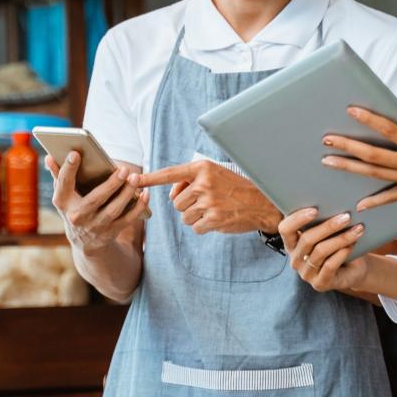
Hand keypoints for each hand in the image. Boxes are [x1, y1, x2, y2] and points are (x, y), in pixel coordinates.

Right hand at [48, 152, 149, 252]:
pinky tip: (145, 194)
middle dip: (111, 184)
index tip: (75, 153)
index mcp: (63, 202)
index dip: (68, 169)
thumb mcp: (64, 195)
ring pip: (113, 210)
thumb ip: (59, 175)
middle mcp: (77, 216)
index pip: (64, 183)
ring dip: (126, 194)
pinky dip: (138, 207)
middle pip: (95, 199)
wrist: (85, 242)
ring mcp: (95, 226)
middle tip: (124, 169)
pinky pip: (127, 219)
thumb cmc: (75, 207)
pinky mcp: (111, 232)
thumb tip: (48, 157)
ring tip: (135, 178)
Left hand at [131, 160, 280, 234]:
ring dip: (196, 217)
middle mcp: (203, 183)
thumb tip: (172, 195)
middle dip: (188, 205)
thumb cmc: (236, 188)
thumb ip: (191, 181)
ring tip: (215, 209)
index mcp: (202, 168)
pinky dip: (204, 226)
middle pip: (177, 202)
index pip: (170, 173)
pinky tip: (218, 219)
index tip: (133, 180)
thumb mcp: (215, 175)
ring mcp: (208, 202)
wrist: (262, 203)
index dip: (150, 178)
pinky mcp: (213, 219)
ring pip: (185, 216)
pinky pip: (195, 227)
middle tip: (207, 202)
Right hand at [278, 208, 367, 291]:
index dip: (297, 219)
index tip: (315, 209)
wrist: (353, 269)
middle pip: (307, 239)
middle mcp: (295, 258)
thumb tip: (331, 201)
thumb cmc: (337, 245)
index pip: (285, 229)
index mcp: (292, 242)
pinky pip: (329, 266)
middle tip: (346, 216)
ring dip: (341, 238)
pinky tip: (352, 244)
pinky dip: (342, 253)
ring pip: (320, 251)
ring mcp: (306, 273)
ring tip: (357, 229)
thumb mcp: (327, 232)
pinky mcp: (319, 283)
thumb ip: (321, 221)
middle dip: (328, 226)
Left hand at [321, 98, 396, 215]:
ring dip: (349, 168)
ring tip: (329, 162)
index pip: (389, 130)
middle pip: (373, 155)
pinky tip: (358, 204)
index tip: (351, 110)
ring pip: (374, 174)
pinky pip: (389, 198)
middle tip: (327, 139)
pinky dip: (374, 201)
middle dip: (348, 146)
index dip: (369, 119)